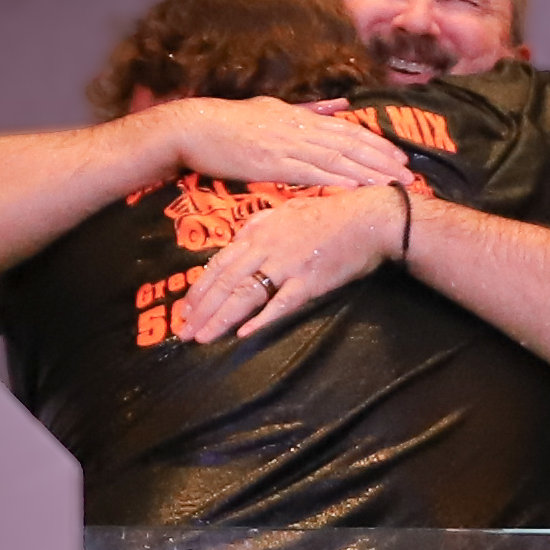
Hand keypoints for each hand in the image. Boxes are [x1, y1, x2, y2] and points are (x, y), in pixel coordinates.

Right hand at [153, 96, 400, 191]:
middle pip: (350, 144)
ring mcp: (286, 145)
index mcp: (301, 117)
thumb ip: (309, 109)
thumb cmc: (229, 121)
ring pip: (336, 159)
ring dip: (367, 172)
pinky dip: (334, 180)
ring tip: (392, 184)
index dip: (377, 143)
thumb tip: (340, 105)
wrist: (194, 128)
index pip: (348, 130)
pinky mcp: (270, 163)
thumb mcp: (274, 108)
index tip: (400, 156)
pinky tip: (354, 188)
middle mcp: (299, 128)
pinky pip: (309, 173)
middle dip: (382, 160)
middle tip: (410, 175)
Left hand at [173, 179, 414, 342]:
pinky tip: (244, 334)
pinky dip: (262, 319)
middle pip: (225, 282)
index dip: (200, 288)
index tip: (184, 309)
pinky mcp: (310, 280)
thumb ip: (259, 226)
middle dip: (201, 309)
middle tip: (182, 332)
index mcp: (258, 232)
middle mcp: (266, 247)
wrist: (367, 218)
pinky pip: (282, 303)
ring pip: (246, 294)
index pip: (219, 263)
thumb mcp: (286, 211)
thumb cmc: (328, 215)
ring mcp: (287, 264)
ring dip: (221, 317)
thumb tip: (237, 239)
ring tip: (203, 337)